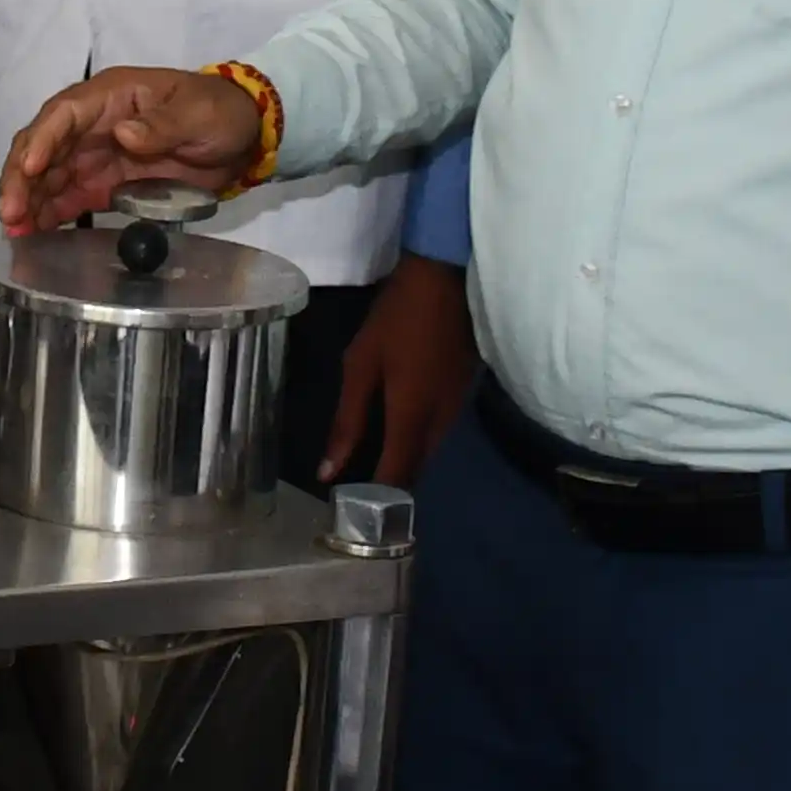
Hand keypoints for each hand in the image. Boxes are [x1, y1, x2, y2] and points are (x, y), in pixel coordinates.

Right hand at [0, 68, 264, 235]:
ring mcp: (93, 156)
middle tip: (10, 214)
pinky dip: (46, 216)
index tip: (27, 169)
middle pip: (42, 146)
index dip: (41, 140)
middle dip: (21, 178)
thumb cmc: (218, 112)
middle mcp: (92, 125)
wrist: (241, 138)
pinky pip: (65, 199)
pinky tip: (32, 237)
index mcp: (111, 96)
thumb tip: (123, 133)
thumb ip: (163, 124)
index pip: (63, 114)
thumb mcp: (197, 113)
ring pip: (45, 176)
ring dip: (26, 201)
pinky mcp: (100, 185)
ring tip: (14, 232)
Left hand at [323, 255, 474, 483]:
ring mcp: (456, 408)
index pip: (398, 477)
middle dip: (392, 486)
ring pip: (430, 450)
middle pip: (417, 469)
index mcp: (412, 418)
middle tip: (360, 493)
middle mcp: (440, 423)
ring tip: (374, 466)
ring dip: (406, 461)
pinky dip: (418, 438)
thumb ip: (347, 420)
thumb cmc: (396, 319)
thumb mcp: (361, 364)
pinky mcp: (462, 393)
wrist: (446, 276)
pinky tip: (399, 430)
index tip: (354, 513)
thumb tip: (328, 471)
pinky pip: (439, 430)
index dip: (378, 501)